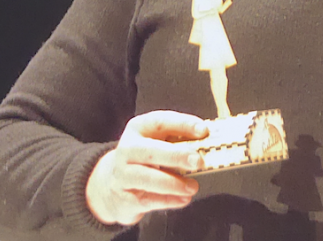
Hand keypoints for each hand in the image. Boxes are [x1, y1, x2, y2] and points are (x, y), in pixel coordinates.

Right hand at [85, 111, 208, 225]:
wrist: (113, 185)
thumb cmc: (145, 159)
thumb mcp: (158, 142)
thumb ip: (180, 140)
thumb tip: (209, 142)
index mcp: (137, 129)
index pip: (159, 121)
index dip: (183, 124)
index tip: (203, 131)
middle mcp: (127, 149)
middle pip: (150, 151)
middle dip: (177, 155)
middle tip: (198, 161)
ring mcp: (122, 175)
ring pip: (149, 178)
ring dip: (174, 183)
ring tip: (193, 186)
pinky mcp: (124, 198)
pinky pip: (149, 200)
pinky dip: (169, 200)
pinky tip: (184, 199)